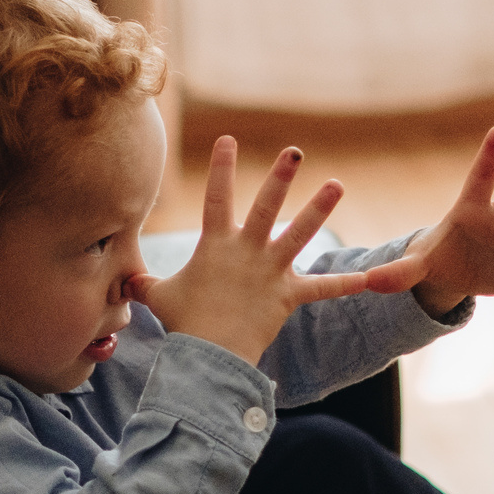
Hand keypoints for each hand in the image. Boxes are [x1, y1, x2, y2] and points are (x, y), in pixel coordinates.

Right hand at [131, 136, 390, 362]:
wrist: (209, 353)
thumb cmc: (183, 322)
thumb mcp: (158, 297)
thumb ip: (144, 283)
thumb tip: (123, 283)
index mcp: (215, 245)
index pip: (216, 197)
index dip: (221, 167)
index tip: (228, 139)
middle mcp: (246, 251)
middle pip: (265, 206)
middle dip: (280, 177)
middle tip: (295, 151)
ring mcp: (270, 271)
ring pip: (298, 233)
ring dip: (318, 209)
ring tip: (336, 184)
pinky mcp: (288, 296)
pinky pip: (322, 289)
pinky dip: (345, 284)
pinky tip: (370, 279)